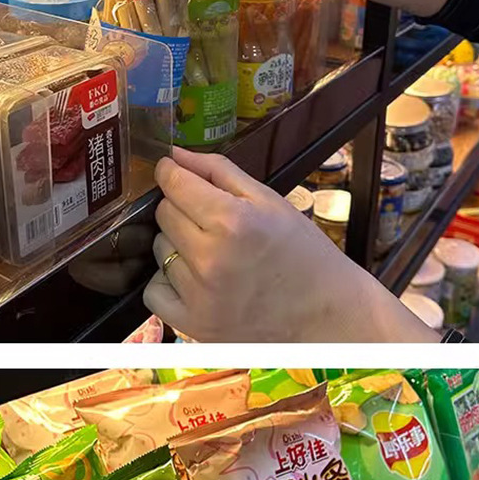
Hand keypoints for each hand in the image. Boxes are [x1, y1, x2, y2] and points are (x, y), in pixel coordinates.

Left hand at [143, 147, 437, 343]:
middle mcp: (209, 259)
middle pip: (163, 215)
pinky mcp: (192, 325)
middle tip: (210, 220)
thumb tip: (173, 154)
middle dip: (180, 209)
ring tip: (213, 255)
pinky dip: (168, 283)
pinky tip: (196, 282)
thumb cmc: (302, 253)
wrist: (325, 315)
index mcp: (232, 221)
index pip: (173, 184)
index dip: (171, 173)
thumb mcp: (270, 201)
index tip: (174, 172)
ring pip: (159, 250)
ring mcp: (199, 296)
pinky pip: (154, 291)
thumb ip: (218, 171)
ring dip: (177, 246)